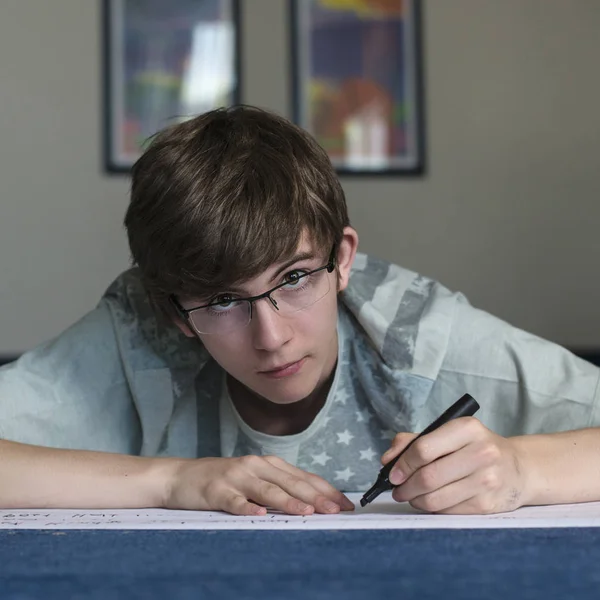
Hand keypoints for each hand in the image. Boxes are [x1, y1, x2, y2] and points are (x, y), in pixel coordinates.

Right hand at [162, 455, 354, 515]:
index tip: (345, 504)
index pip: (304, 477)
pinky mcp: (216, 491)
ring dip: (288, 501)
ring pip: (267, 490)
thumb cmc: (224, 480)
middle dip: (315, 497)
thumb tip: (314, 503)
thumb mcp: (255, 479)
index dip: (325, 490)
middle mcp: (256, 466)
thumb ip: (280, 487)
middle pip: (290, 482)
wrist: (181, 476)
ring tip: (306, 512)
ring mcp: (236, 477)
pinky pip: (234, 501)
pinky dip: (247, 507)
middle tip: (334, 511)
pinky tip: (258, 514)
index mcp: (268, 464)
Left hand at [381, 417, 526, 513]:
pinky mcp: (488, 505)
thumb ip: (413, 441)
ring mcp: (487, 480)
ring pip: (436, 498)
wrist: (517, 468)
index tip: (392, 473)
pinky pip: (448, 511)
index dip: (402, 464)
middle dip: (405, 487)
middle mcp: (481, 453)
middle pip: (428, 476)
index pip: (424, 449)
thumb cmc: (474, 448)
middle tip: (397, 490)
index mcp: (467, 429)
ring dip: (415, 500)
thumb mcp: (448, 433)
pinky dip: (432, 508)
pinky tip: (430, 501)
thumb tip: (388, 460)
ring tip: (410, 496)